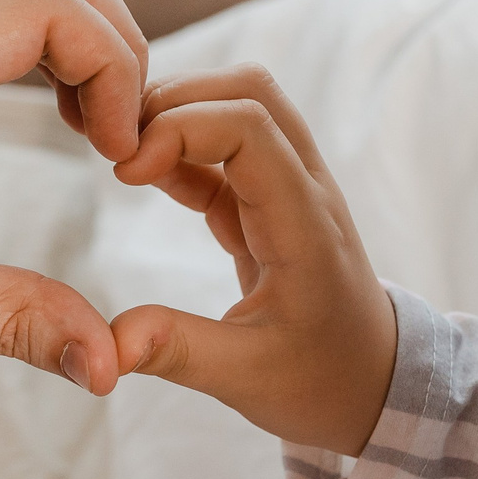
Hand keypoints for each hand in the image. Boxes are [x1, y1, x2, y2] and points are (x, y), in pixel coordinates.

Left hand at [0, 0, 146, 392]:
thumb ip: (11, 321)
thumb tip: (109, 367)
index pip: (43, 3)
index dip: (112, 63)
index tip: (120, 148)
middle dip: (109, 37)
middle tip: (118, 132)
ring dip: (76, 24)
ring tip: (91, 117)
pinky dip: (37, 24)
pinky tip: (50, 101)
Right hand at [108, 65, 395, 452]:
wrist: (372, 386)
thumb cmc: (320, 382)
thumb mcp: (246, 379)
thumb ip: (177, 352)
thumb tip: (105, 346)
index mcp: (306, 227)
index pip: (251, 127)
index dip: (180, 128)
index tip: (124, 171)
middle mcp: (306, 192)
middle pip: (250, 92)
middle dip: (175, 99)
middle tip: (115, 145)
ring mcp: (292, 190)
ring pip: (240, 105)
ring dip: (179, 113)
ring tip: (121, 155)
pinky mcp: (271, 201)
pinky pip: (228, 147)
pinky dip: (181, 145)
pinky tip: (140, 174)